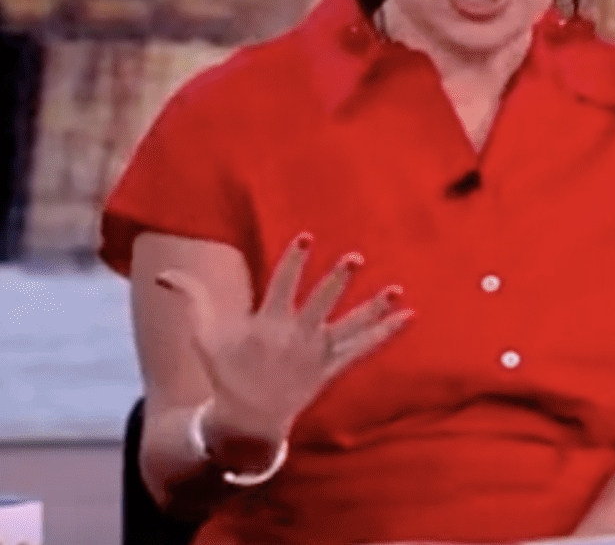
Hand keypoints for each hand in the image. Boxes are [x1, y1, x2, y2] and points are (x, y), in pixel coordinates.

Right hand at [157, 232, 413, 446]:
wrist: (246, 420)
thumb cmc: (225, 372)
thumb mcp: (204, 336)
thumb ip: (191, 299)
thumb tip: (164, 275)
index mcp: (266, 324)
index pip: (282, 284)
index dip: (294, 260)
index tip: (307, 237)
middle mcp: (296, 336)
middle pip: (321, 302)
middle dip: (337, 280)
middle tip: (356, 257)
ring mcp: (317, 353)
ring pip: (350, 325)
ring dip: (374, 307)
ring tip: (398, 290)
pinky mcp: (332, 368)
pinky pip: (364, 349)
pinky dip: (386, 333)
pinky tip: (408, 317)